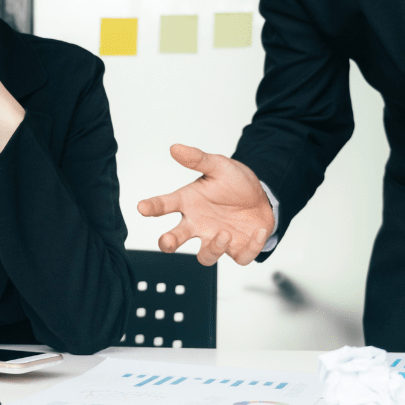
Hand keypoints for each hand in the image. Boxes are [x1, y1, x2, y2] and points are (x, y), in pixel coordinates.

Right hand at [137, 145, 274, 265]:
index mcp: (189, 203)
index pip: (165, 206)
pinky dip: (251, 246)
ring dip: (213, 248)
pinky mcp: (238, 249)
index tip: (142, 207)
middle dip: (169, 242)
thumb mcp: (218, 166)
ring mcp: (216, 239)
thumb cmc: (234, 183)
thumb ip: (198, 160)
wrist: (262, 196)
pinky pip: (241, 256)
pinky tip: (257, 231)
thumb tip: (175, 148)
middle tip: (167, 241)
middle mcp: (198, 225)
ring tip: (224, 233)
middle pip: (176, 239)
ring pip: (206, 256)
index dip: (152, 207)